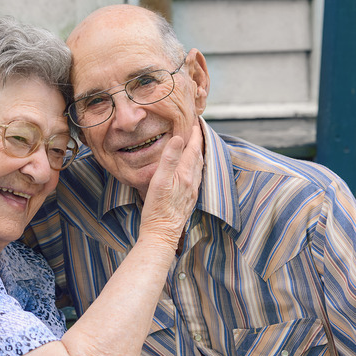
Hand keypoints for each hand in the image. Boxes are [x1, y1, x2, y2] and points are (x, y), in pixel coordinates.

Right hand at [139, 120, 203, 248]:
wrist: (161, 235)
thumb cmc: (157, 209)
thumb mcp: (159, 181)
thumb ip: (169, 159)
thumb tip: (178, 138)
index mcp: (185, 174)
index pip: (193, 148)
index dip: (195, 133)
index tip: (194, 120)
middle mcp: (192, 182)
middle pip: (198, 156)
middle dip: (197, 141)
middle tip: (195, 128)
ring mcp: (192, 192)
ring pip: (198, 167)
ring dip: (197, 153)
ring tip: (194, 145)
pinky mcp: (189, 200)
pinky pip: (196, 177)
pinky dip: (195, 166)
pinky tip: (190, 169)